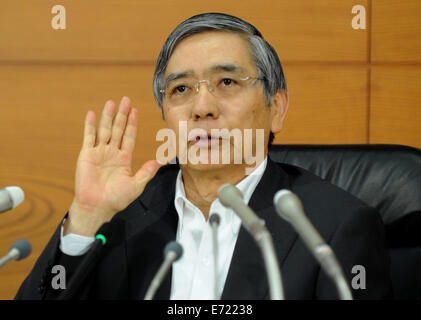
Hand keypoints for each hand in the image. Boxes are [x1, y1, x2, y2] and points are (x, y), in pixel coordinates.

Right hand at [64, 96, 161, 235]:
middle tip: (126, 100)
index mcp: (124, 158)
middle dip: (122, 115)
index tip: (135, 111)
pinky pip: (88, 137)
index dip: (132, 123)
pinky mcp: (87, 155)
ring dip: (108, 116)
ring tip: (111, 102)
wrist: (98, 207)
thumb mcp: (137, 184)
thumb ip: (147, 171)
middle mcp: (112, 153)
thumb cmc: (117, 199)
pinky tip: (91, 114)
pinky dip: (89, 125)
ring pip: (104, 130)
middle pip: (118, 129)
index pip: (129, 136)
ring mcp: (99, 152)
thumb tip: (162, 160)